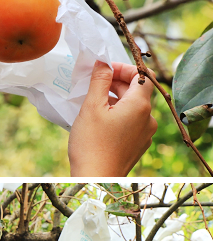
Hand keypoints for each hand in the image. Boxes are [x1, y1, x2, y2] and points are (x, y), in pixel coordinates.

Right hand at [69, 61, 156, 175]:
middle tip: (94, 84)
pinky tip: (100, 121)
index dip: (124, 68)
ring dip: (116, 99)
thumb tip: (103, 63)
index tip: (104, 69)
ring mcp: (145, 133)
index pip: (142, 75)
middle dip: (117, 83)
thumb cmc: (91, 143)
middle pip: (137, 91)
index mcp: (140, 105)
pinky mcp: (138, 144)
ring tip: (94, 103)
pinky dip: (119, 115)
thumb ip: (99, 81)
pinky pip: (132, 122)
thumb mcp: (91, 107)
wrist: (96, 177)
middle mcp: (148, 118)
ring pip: (134, 107)